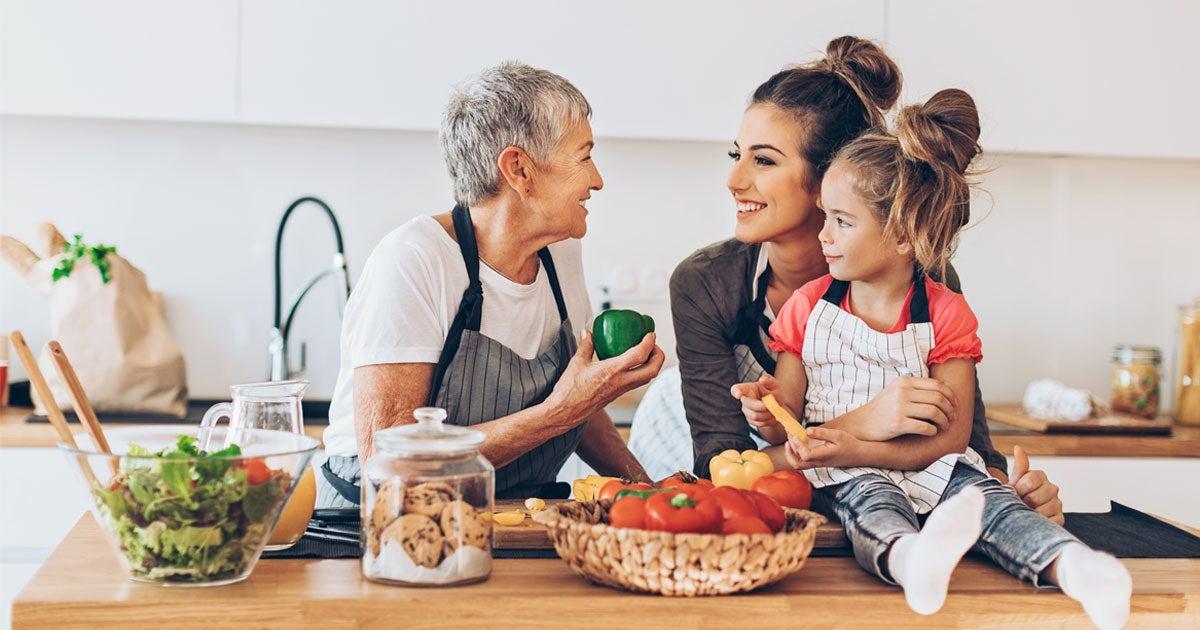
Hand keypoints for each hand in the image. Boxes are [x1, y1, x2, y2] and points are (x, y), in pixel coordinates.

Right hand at [545, 330, 664, 425]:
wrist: (566, 412)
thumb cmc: (570, 390)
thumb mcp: (577, 363)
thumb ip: (585, 345)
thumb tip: (587, 333)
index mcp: (612, 371)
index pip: (640, 355)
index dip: (649, 343)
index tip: (650, 334)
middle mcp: (621, 382)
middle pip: (652, 370)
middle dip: (658, 356)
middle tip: (653, 344)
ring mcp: (621, 390)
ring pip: (647, 378)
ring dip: (652, 364)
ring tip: (646, 352)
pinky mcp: (618, 395)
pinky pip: (637, 382)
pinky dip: (641, 371)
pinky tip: (632, 364)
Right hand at [730, 374, 779, 430]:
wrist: (778, 406)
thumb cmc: (773, 392)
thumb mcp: (774, 384)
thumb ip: (769, 381)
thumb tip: (762, 379)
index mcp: (747, 388)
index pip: (736, 389)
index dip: (736, 392)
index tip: (739, 395)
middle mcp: (744, 400)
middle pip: (748, 405)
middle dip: (761, 406)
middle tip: (771, 405)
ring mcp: (747, 411)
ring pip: (755, 416)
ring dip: (767, 414)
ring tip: (774, 409)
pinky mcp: (751, 420)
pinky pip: (760, 423)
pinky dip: (769, 420)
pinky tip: (773, 415)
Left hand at [784, 426, 863, 469]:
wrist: (858, 455)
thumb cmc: (849, 444)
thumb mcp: (837, 435)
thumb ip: (821, 433)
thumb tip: (806, 431)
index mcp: (823, 456)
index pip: (805, 455)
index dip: (797, 445)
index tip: (794, 434)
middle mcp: (818, 462)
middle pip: (797, 464)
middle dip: (790, 451)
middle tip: (789, 436)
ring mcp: (817, 464)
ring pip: (799, 465)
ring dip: (791, 454)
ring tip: (790, 440)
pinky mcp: (818, 463)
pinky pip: (803, 463)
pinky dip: (795, 455)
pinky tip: (797, 444)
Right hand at [844, 376, 956, 440]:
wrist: (861, 424)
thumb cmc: (882, 409)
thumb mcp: (896, 391)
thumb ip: (915, 389)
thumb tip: (944, 393)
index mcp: (904, 382)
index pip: (937, 385)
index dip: (950, 396)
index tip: (954, 405)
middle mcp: (902, 392)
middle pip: (938, 398)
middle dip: (950, 410)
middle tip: (952, 419)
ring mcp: (899, 407)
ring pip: (934, 412)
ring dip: (944, 421)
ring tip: (944, 427)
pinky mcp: (897, 424)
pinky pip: (925, 427)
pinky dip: (933, 431)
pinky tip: (932, 432)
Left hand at [1008, 445, 1063, 524]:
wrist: (1018, 511)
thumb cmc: (1016, 495)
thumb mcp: (1015, 480)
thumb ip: (1020, 466)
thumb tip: (1018, 447)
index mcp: (1040, 476)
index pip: (1031, 479)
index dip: (1019, 488)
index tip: (1014, 492)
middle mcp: (1052, 488)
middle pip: (1036, 496)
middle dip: (1023, 502)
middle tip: (1019, 503)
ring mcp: (1058, 504)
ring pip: (1044, 510)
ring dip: (1030, 513)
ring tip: (1025, 511)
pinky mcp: (1060, 518)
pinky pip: (1051, 521)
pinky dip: (1041, 522)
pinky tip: (1034, 519)